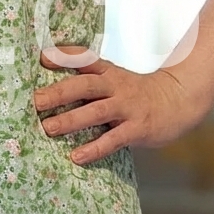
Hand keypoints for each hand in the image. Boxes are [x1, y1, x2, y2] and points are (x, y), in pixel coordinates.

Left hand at [32, 45, 202, 164]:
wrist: (178, 100)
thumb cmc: (137, 93)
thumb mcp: (115, 79)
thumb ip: (89, 81)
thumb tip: (51, 87)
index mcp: (108, 73)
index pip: (85, 60)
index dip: (64, 57)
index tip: (42, 58)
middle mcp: (116, 87)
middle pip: (85, 86)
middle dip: (59, 93)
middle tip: (36, 101)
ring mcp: (127, 108)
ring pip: (96, 112)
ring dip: (71, 120)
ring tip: (49, 128)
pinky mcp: (137, 129)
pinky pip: (113, 140)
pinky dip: (94, 148)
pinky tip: (76, 156)